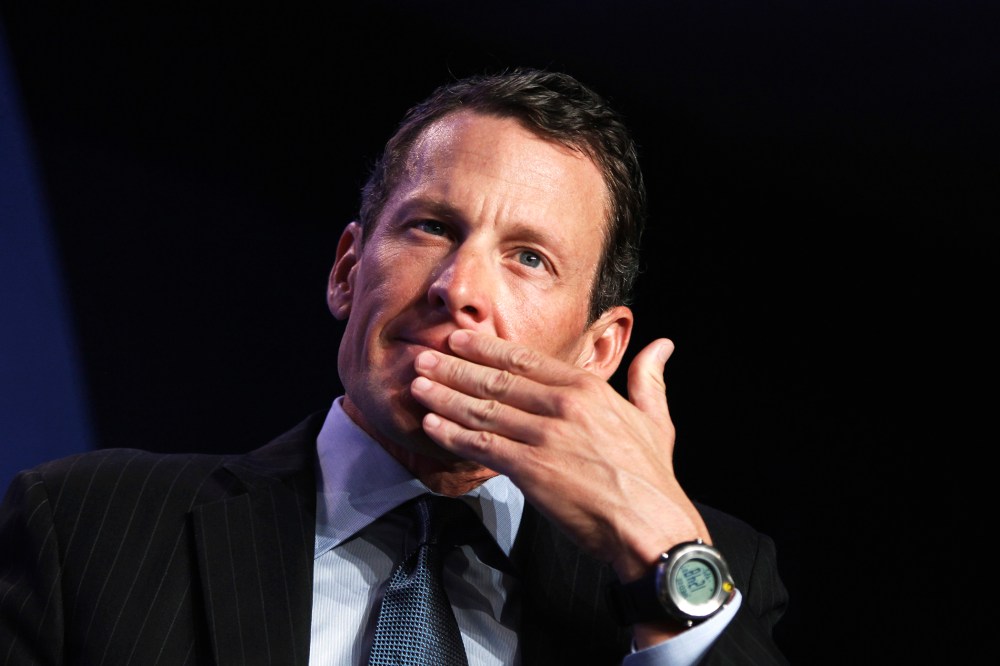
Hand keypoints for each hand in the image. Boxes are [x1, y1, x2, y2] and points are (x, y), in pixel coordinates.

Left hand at [409, 329, 708, 582]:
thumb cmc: (650, 478)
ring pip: (483, 410)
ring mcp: (544, 437)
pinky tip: (431, 424)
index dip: (486, 348)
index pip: (525, 360)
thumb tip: (662, 346)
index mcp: (588, 389)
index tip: (459, 339)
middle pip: (496, 380)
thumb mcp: (656, 419)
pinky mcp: (531, 469)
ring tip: (417, 384)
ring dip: (445, 396)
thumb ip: (649, 379)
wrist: (650, 527)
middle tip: (423, 356)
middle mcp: (562, 406)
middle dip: (454, 367)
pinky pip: (482, 446)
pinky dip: (452, 434)